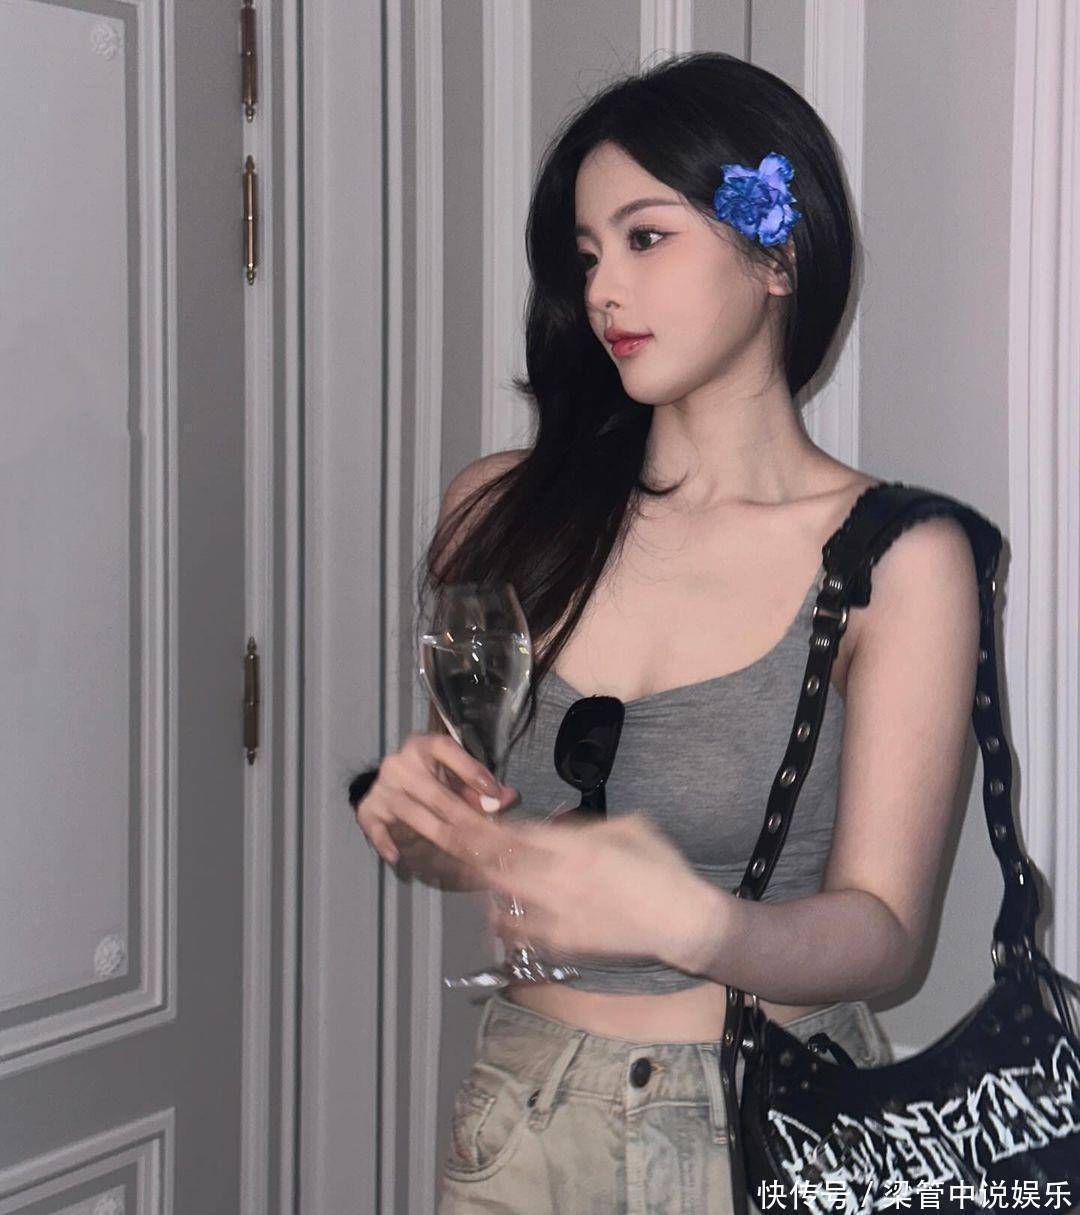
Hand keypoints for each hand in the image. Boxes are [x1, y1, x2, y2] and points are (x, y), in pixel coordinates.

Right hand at [353, 732, 515, 875]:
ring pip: (413, 813)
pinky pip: (376, 829)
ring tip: (463, 852)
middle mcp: (399, 762)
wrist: (392, 785)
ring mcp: (382, 786)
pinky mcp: (368, 808)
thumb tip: (508, 797)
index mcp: (422, 745)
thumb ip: (482, 786)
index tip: (493, 792)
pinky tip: (397, 857)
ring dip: (439, 835)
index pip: (444, 748)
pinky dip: (385, 843)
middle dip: (464, 818)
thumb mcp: (456, 777)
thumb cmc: (432, 778)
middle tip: (488, 839)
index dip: (470, 769)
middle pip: (434, 791)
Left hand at [460, 811, 711, 967]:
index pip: (520, 834)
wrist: (680, 920)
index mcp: (578, 847)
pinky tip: (494, 917)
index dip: (491, 827)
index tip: (471, 818)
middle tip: (452, 839)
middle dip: (475, 850)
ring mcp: (560, 914)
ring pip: (508, 896)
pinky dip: (505, 923)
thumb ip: (589, 825)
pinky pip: (524, 933)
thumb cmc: (661, 867)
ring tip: (466, 871)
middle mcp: (561, 879)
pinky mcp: (565, 942)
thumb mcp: (630, 827)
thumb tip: (560, 825)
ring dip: (485, 882)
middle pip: (503, 863)